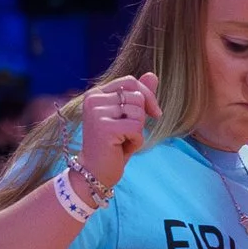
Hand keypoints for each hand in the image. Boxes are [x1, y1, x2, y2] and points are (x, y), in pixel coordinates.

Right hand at [77, 73, 158, 193]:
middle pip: (137, 96)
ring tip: (123, 141)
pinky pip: (136, 128)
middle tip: (126, 134)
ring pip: (138, 112)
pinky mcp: (104, 128)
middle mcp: (93, 99)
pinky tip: (122, 148)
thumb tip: (153, 75)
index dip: (147, 96)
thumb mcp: (127, 118)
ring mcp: (97, 113)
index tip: (154, 114)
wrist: (95, 173)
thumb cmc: (112, 146)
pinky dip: (136, 142)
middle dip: (141, 118)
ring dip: (138, 131)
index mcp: (96, 93)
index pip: (130, 81)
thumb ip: (138, 95)